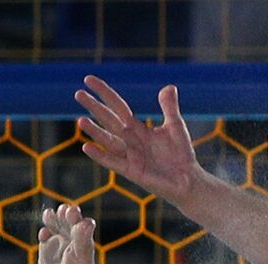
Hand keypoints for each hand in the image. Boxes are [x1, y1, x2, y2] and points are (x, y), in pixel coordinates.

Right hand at [75, 76, 201, 203]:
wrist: (189, 180)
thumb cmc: (181, 155)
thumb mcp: (175, 127)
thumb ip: (169, 108)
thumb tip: (169, 87)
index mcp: (137, 129)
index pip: (118, 107)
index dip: (105, 93)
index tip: (88, 79)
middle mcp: (130, 140)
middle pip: (109, 121)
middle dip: (95, 108)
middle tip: (78, 94)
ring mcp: (129, 156)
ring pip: (108, 141)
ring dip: (95, 132)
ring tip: (81, 120)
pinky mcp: (132, 171)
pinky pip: (113, 162)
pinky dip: (100, 155)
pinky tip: (86, 147)